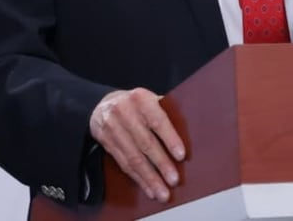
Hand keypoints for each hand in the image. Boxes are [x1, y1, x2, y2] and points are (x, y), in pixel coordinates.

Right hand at [89, 88, 185, 202]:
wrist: (102, 105)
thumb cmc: (136, 104)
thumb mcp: (149, 99)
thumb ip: (165, 111)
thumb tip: (190, 132)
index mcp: (141, 98)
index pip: (157, 121)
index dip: (170, 139)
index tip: (181, 156)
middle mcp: (125, 112)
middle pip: (145, 143)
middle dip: (161, 164)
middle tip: (173, 180)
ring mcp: (113, 129)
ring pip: (133, 158)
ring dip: (149, 178)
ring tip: (162, 192)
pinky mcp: (106, 143)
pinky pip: (123, 165)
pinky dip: (138, 179)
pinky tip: (149, 189)